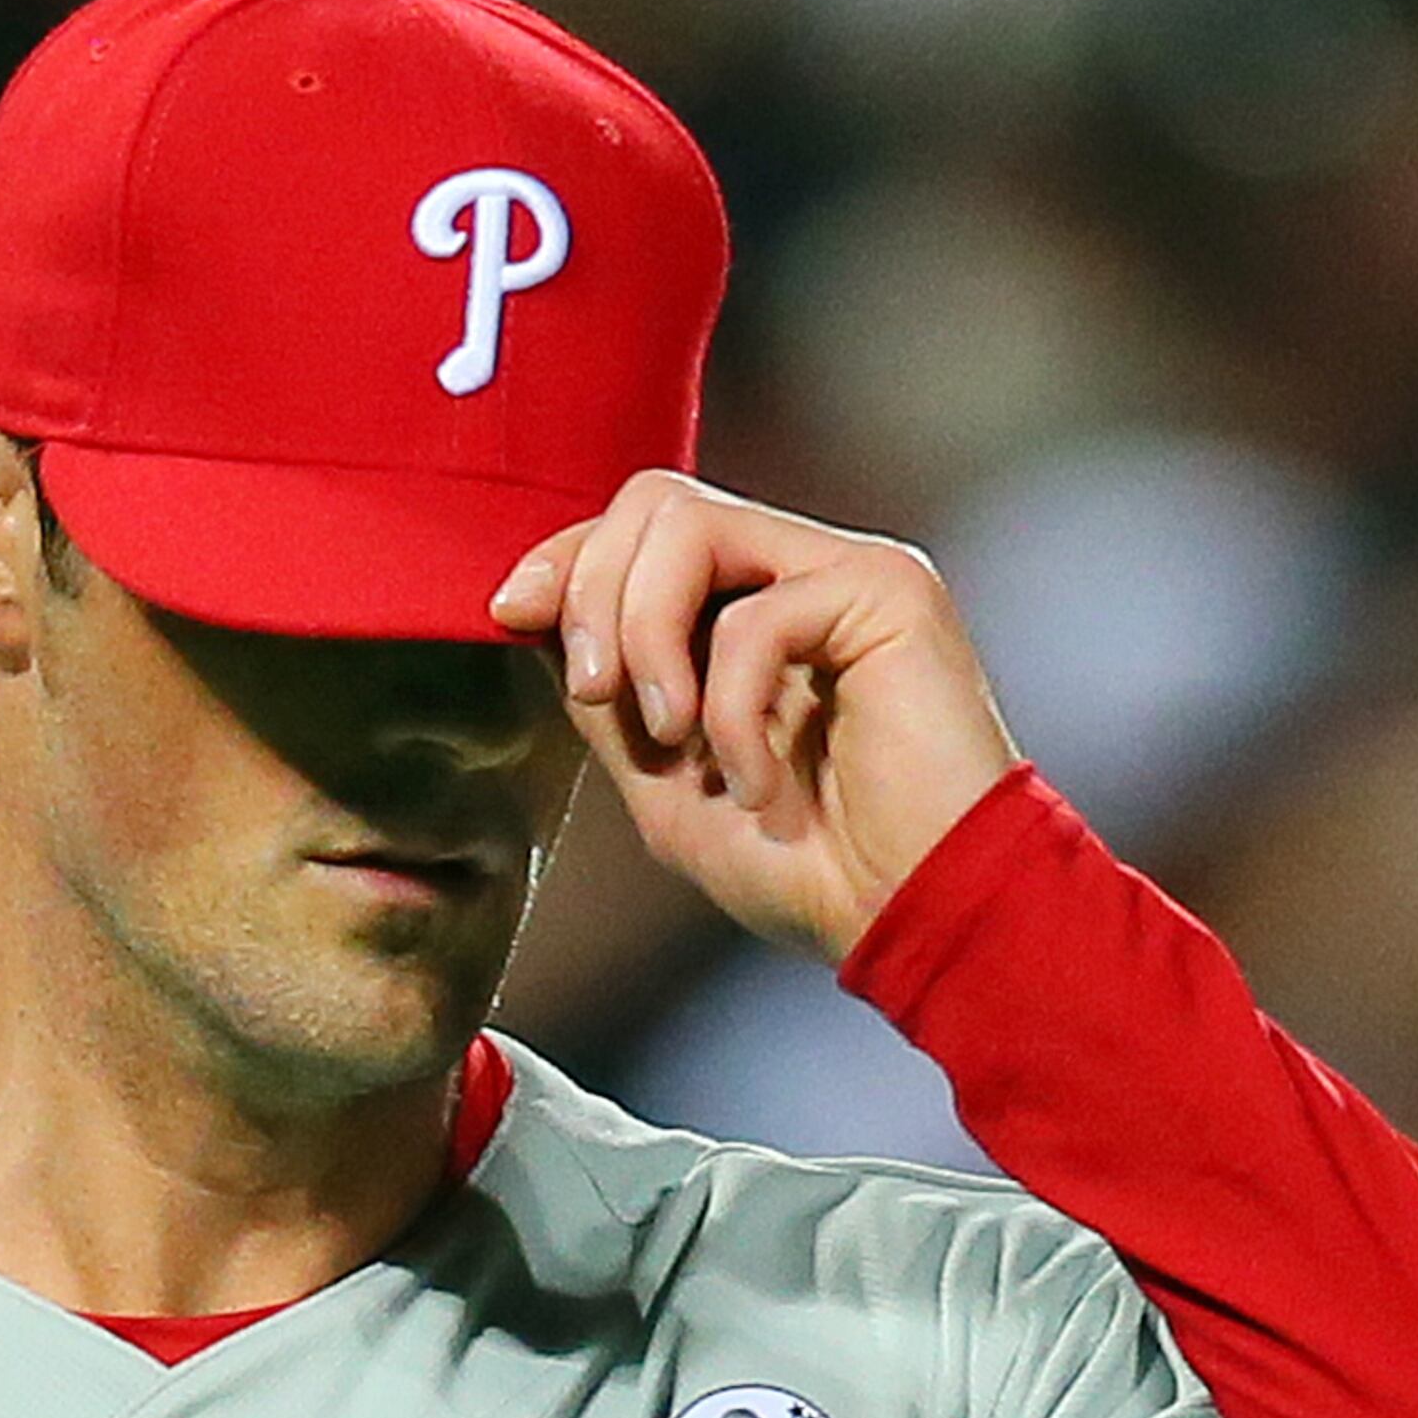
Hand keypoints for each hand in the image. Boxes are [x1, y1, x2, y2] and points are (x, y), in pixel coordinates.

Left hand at [490, 473, 1020, 963]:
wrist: (909, 919)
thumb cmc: (805, 868)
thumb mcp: (662, 780)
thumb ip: (609, 690)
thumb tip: (535, 606)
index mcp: (749, 605)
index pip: (638, 529)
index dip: (563, 558)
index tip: (507, 613)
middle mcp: (799, 569)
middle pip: (654, 499)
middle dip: (593, 593)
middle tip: (601, 696)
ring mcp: (846, 571)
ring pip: (691, 522)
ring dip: (645, 632)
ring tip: (672, 732)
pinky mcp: (889, 590)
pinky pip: (756, 614)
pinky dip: (732, 710)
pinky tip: (760, 783)